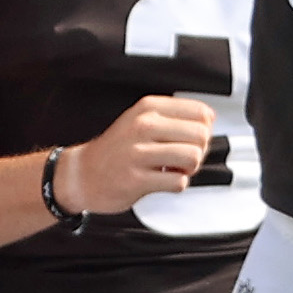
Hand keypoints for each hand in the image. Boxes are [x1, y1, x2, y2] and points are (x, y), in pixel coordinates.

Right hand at [66, 94, 211, 211]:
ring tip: (173, 169)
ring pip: (192, 157)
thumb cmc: (116, 150)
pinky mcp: (136, 179)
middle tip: (181, 158)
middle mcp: (143, 126)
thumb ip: (173, 117)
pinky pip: (178, 182)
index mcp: (148, 108)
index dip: (203, 130)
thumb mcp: (141, 120)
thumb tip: (209, 121)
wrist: (82, 175)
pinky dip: (176, 185)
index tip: (188, 139)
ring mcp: (138, 153)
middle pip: (201, 135)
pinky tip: (162, 180)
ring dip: (189, 169)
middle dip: (198, 151)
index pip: (200, 112)